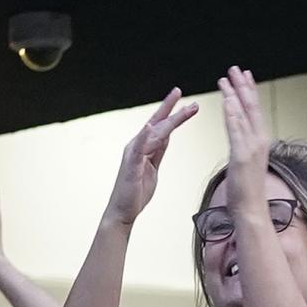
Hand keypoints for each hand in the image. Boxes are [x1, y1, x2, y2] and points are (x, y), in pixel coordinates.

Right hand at [105, 90, 196, 225]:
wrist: (122, 211)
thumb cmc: (136, 191)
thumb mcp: (153, 168)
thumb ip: (157, 152)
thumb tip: (166, 137)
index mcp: (143, 146)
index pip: (159, 125)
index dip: (171, 111)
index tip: (184, 101)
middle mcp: (136, 145)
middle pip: (157, 123)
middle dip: (171, 108)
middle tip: (184, 95)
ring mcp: (133, 154)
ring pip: (153, 132)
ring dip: (169, 120)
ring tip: (184, 110)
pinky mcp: (131, 165)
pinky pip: (139, 148)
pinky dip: (144, 136)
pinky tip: (150, 126)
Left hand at [216, 67, 271, 201]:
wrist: (251, 210)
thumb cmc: (247, 191)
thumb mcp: (247, 164)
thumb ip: (245, 148)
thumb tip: (241, 141)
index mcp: (260, 141)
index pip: (255, 111)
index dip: (249, 91)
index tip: (245, 76)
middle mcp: (260, 140)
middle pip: (252, 106)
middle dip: (243, 85)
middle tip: (235, 68)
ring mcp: (252, 147)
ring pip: (244, 114)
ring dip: (234, 93)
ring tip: (226, 77)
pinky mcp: (242, 155)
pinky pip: (236, 129)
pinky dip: (232, 113)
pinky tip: (226, 99)